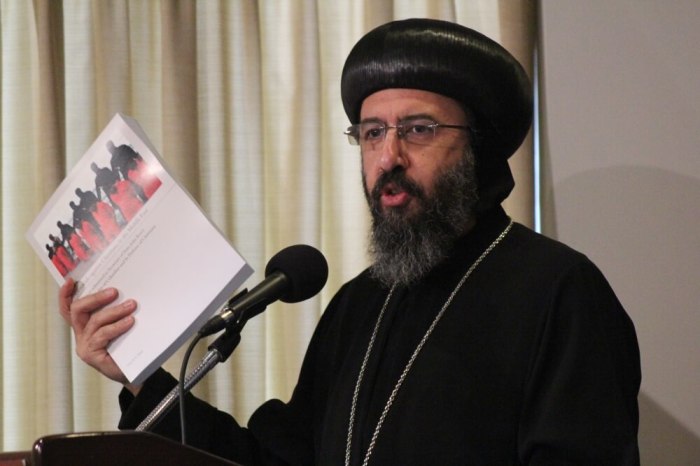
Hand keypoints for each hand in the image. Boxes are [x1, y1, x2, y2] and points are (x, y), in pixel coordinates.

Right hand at [59, 278, 141, 393]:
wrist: (136, 372)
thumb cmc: (129, 346)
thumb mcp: (121, 325)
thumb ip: (116, 312)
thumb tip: (126, 291)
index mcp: (84, 326)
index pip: (69, 308)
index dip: (65, 295)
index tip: (70, 280)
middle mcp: (81, 335)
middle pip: (78, 310)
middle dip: (95, 298)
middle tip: (114, 291)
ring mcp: (85, 345)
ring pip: (94, 321)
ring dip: (114, 311)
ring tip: (131, 305)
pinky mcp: (91, 355)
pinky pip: (102, 335)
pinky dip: (117, 326)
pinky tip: (130, 322)